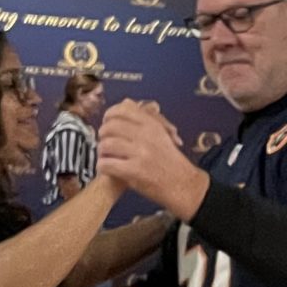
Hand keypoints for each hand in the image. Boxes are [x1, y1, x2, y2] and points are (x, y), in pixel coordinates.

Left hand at [100, 100, 209, 217]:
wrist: (184, 186)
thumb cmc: (171, 162)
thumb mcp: (162, 134)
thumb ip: (144, 118)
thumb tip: (125, 101)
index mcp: (152, 125)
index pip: (121, 110)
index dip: (109, 116)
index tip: (108, 123)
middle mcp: (146, 136)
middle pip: (109, 127)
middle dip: (103, 136)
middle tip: (106, 144)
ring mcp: (140, 153)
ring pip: (105, 145)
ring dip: (102, 153)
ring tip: (107, 157)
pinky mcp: (134, 171)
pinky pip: (106, 164)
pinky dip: (102, 167)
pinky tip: (108, 169)